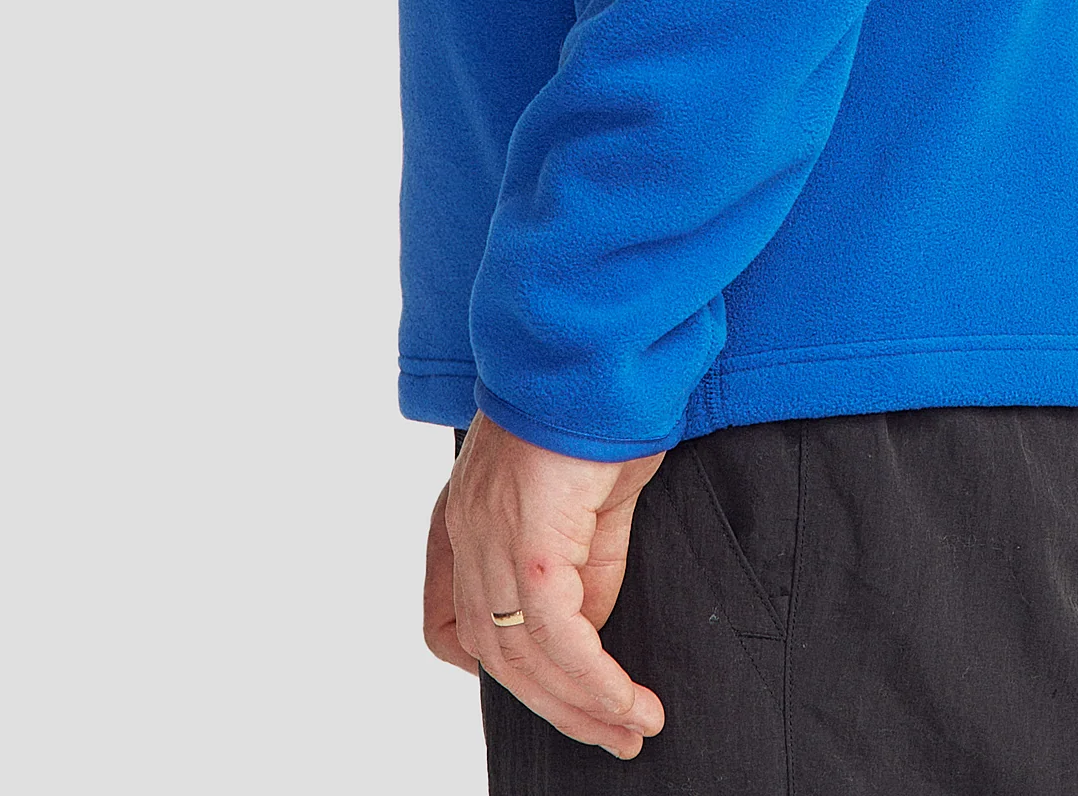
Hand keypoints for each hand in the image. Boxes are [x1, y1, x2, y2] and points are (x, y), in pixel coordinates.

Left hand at [425, 409, 668, 757]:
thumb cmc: (599, 394)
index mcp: (469, 513)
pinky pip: (559, 637)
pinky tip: (627, 699)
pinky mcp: (530, 542)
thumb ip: (587, 559)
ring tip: (630, 728)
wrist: (596, 343)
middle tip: (613, 735)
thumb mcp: (592, 489)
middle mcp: (468, 532)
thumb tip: (595, 621)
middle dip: (557, 705)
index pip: (447, 620)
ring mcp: (491, 538)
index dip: (489, 665)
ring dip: (581, 705)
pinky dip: (595, 679)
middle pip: (496, 655)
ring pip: (523, 657)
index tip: (545, 689)